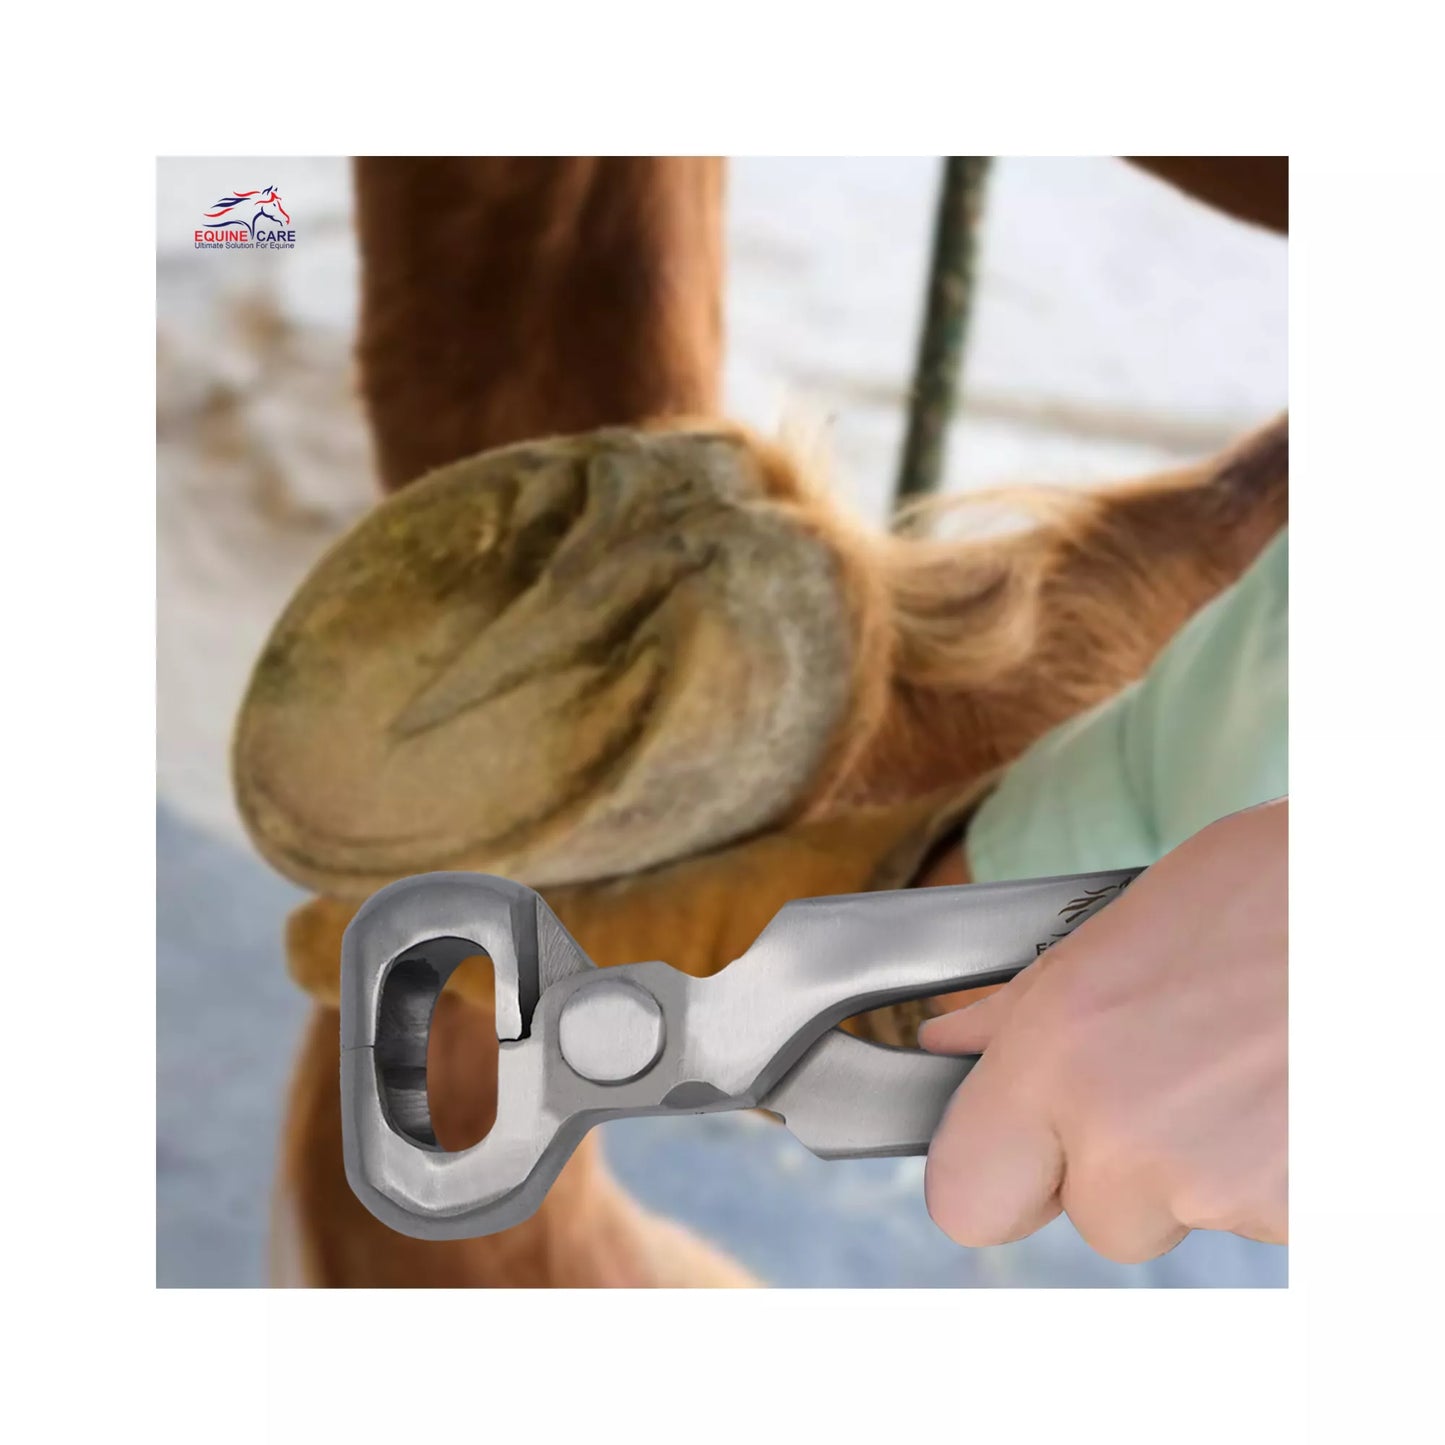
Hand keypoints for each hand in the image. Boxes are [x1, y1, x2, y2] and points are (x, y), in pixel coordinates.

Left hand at [919, 799, 1286, 1261]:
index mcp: (1058, 1053)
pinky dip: (1267, 1173)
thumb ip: (1021, 1007)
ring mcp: (1218, 1184)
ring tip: (1238, 1068)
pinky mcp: (1299, 1213)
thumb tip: (951, 1043)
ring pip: (1178, 1216)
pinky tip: (1284, 1092)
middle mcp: (1124, 1133)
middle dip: (1111, 1172)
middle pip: (1089, 1218)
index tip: (1017, 1146)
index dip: (990, 1175)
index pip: (964, 1196)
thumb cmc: (1265, 888)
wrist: (1393, 904)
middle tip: (1157, 1082)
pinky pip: (1255, 1217)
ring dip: (1196, 1167)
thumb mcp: (1117, 927)